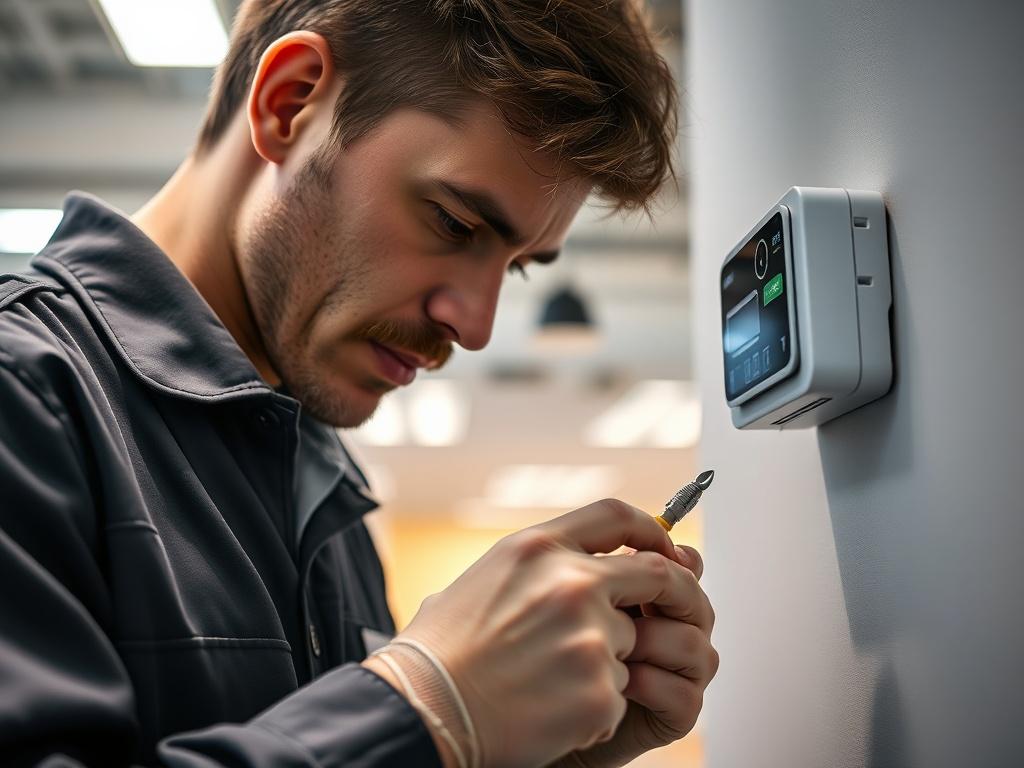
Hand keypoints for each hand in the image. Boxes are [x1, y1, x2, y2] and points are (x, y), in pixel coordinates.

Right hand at [364, 499, 714, 767]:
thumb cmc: (446, 648)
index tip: (666, 548)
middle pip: (655, 576)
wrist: (422, 708)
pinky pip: (619, 695)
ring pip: (632, 645)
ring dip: (606, 663)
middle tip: (669, 615)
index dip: (650, 530)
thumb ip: (545, 563)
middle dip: (671, 595)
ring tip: (550, 681)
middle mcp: (571, 583)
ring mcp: (589, 638)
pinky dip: (594, 707)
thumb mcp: (489, 576)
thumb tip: (595, 561)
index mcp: (539, 548)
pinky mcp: (598, 692)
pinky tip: (549, 711)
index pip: (616, 516)